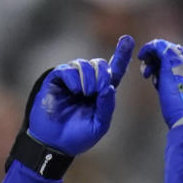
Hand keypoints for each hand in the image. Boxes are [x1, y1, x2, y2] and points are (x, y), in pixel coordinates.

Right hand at [28, 35, 134, 154]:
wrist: (54, 143)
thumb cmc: (76, 137)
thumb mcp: (99, 125)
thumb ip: (107, 106)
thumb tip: (110, 86)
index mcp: (100, 93)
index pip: (114, 71)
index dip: (121, 55)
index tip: (128, 39)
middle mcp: (87, 82)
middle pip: (100, 64)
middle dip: (103, 74)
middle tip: (99, 90)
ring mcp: (71, 79)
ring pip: (85, 64)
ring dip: (89, 78)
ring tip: (86, 93)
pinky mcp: (56, 79)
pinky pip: (68, 69)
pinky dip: (74, 78)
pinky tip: (74, 90)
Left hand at [138, 16, 182, 126]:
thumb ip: (179, 80)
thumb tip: (157, 71)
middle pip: (178, 52)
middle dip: (163, 61)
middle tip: (150, 75)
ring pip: (166, 49)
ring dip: (153, 59)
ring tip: (147, 74)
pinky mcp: (172, 59)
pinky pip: (157, 47)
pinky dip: (148, 51)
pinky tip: (142, 58)